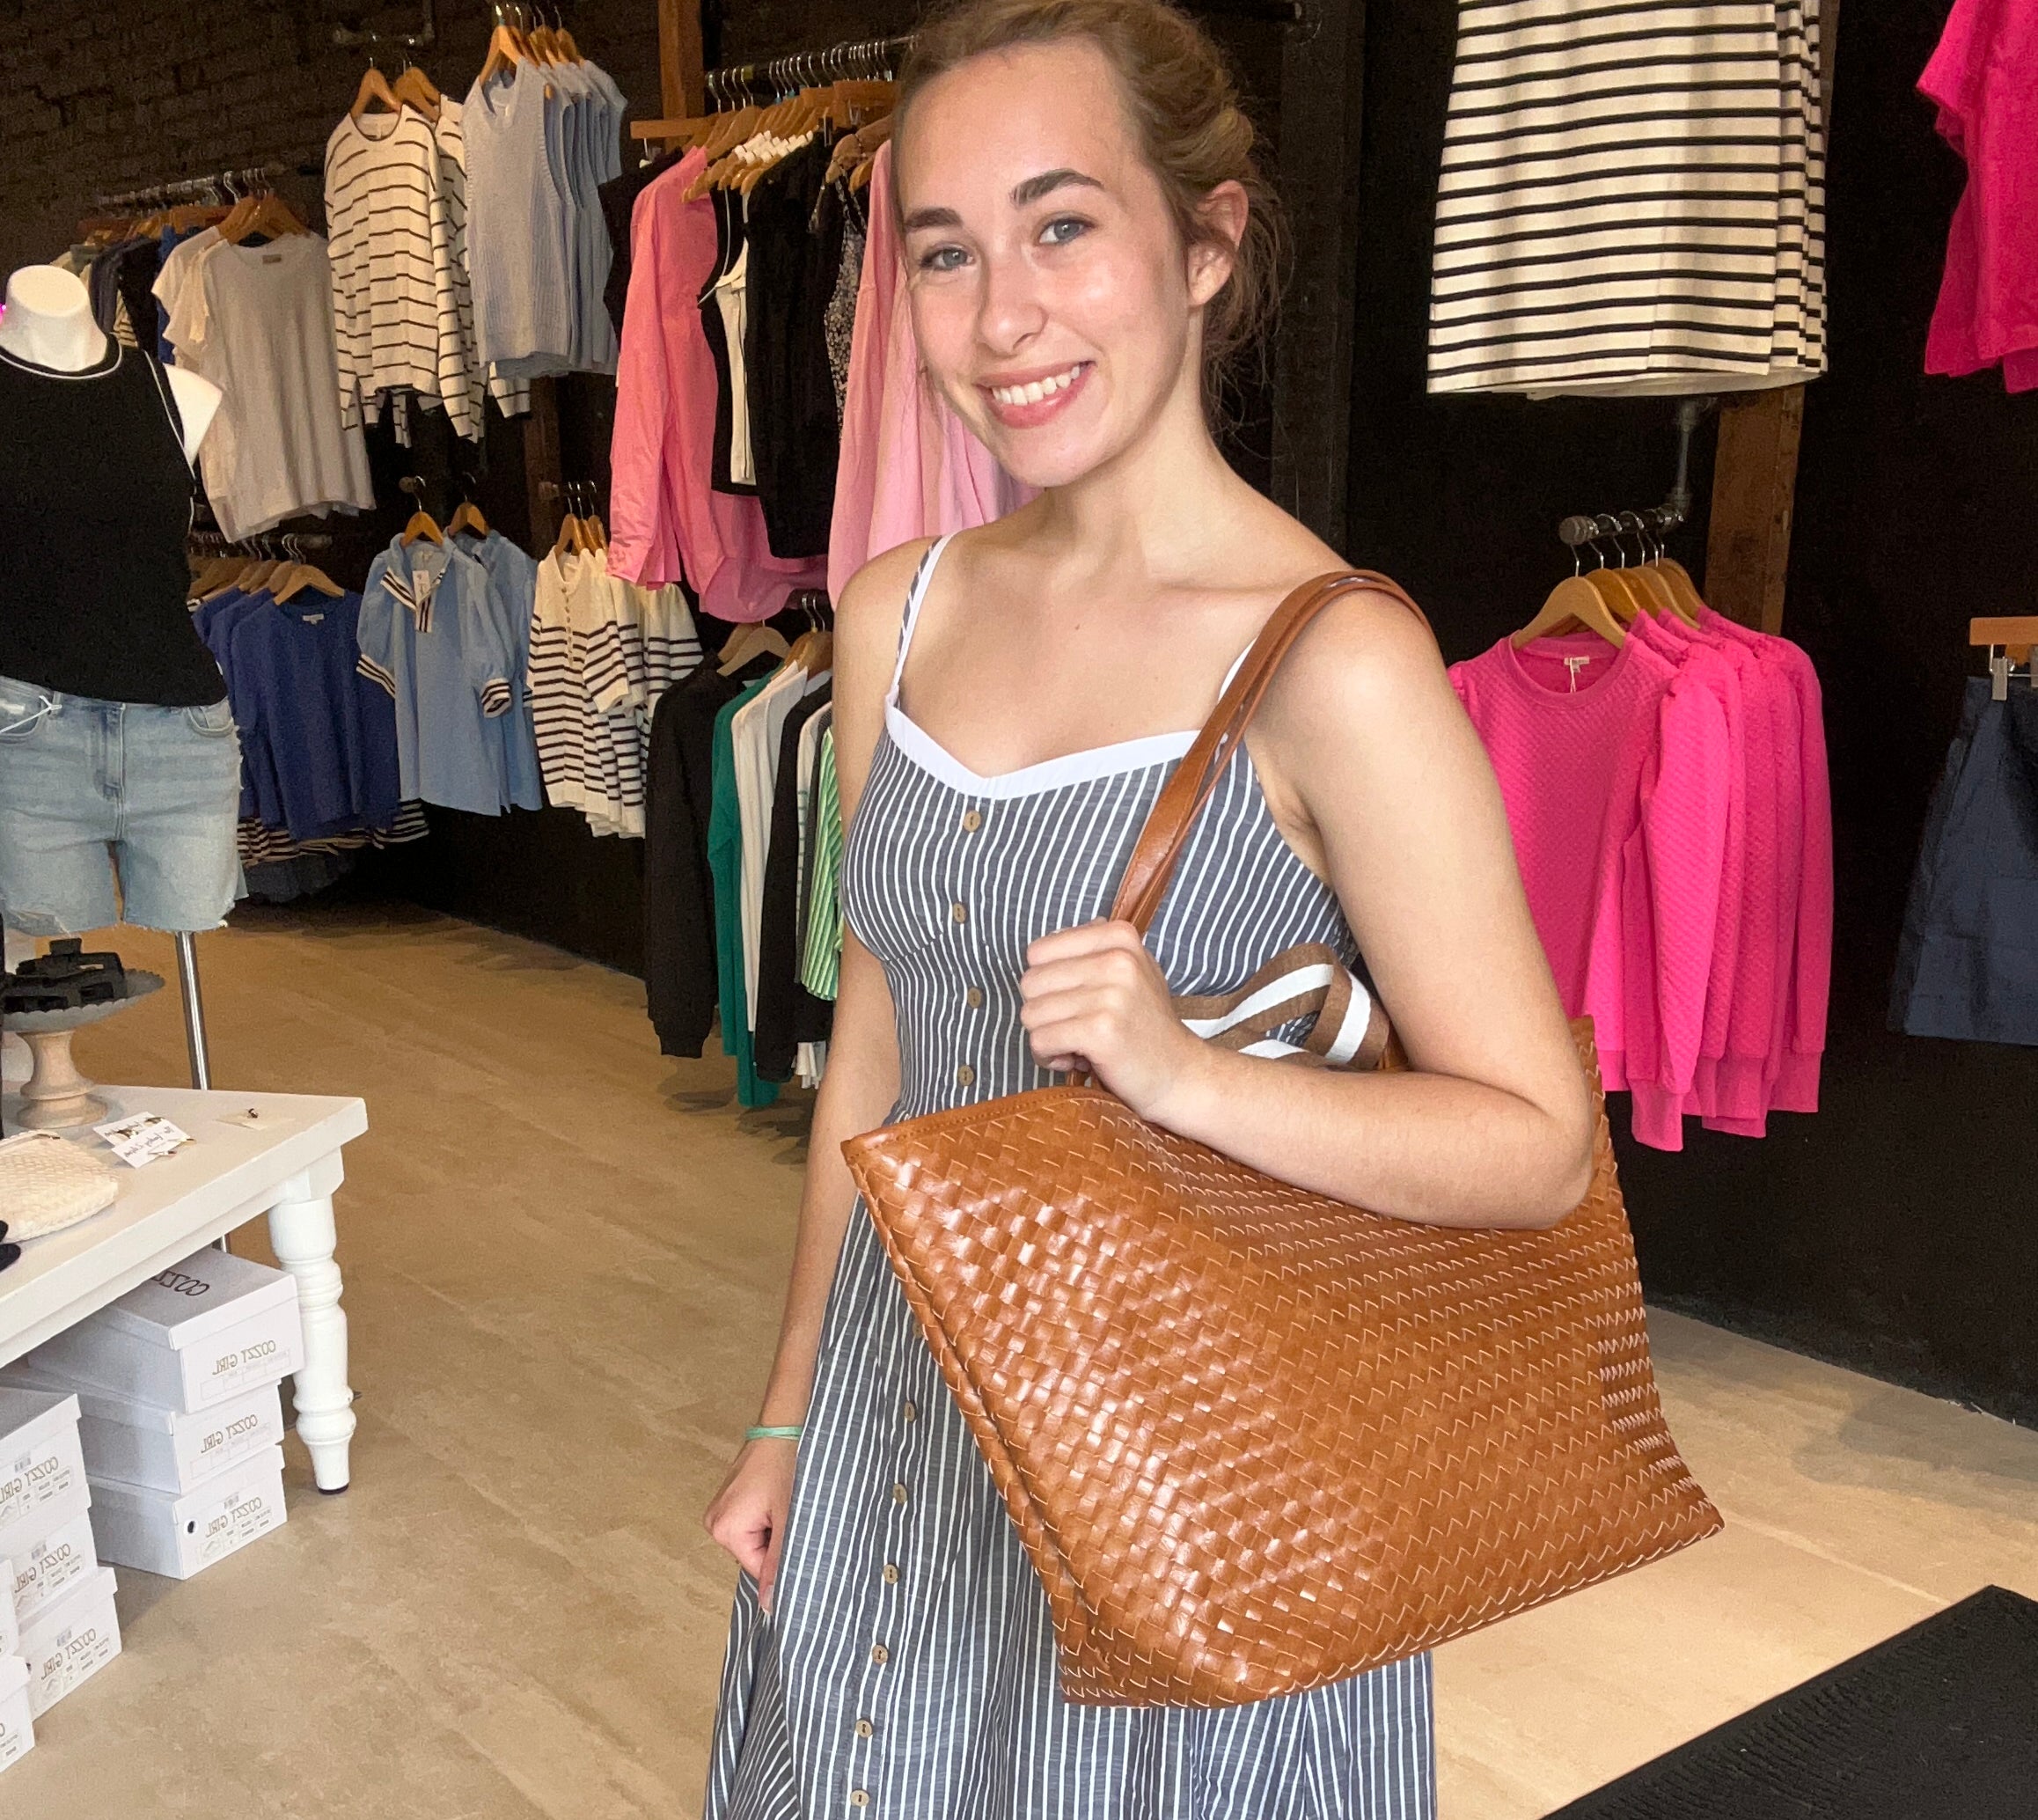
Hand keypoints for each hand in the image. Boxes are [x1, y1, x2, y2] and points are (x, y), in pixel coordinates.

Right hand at [705, 1437, 799, 1612]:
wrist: (784, 1424)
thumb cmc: (786, 1464)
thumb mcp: (788, 1518)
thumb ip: (779, 1563)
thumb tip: (769, 1604)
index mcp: (725, 1530)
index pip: (758, 1568)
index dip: (782, 1558)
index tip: (800, 1536)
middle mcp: (715, 1520)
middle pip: (754, 1553)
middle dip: (777, 1540)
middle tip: (793, 1514)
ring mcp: (720, 1507)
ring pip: (754, 1537)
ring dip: (774, 1527)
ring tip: (786, 1502)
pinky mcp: (729, 1496)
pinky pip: (750, 1520)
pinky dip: (767, 1514)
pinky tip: (778, 1496)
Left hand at [1018, 919, 1213, 1123]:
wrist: (1179, 1073)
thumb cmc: (1146, 1025)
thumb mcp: (1132, 970)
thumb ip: (1094, 950)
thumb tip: (1050, 939)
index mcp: (1119, 937)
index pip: (1038, 952)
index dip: (1045, 982)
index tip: (1070, 1001)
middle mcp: (1117, 960)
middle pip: (1030, 983)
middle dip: (1042, 1012)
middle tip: (1072, 1027)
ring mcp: (1110, 995)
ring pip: (1031, 1014)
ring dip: (1046, 1037)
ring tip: (1075, 1045)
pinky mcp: (1101, 1031)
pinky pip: (1041, 1041)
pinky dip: (1049, 1057)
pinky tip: (1074, 1060)